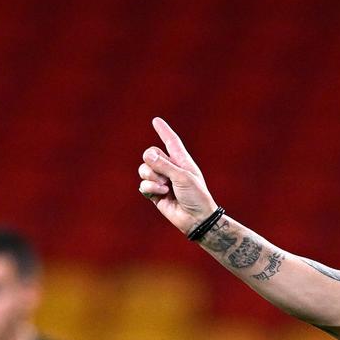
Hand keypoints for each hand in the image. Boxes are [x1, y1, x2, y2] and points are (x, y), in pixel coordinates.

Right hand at [138, 117, 217, 234]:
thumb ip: (164, 165)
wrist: (196, 219)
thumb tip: (147, 155)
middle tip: (165, 176)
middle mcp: (170, 168)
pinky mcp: (155, 193)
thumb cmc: (196, 196)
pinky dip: (150, 188)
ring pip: (144, 169)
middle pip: (150, 154)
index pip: (171, 142)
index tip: (156, 120)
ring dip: (152, 177)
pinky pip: (143, 184)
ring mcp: (161, 180)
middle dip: (152, 163)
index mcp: (182, 160)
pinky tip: (161, 194)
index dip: (164, 130)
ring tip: (165, 187)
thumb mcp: (182, 177)